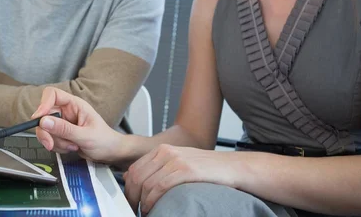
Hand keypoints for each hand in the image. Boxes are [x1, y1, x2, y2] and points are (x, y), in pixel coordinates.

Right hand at [32, 87, 123, 162]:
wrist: (110, 152)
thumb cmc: (104, 140)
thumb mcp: (85, 135)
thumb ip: (64, 129)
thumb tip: (44, 121)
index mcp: (75, 104)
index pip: (52, 94)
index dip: (43, 104)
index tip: (39, 119)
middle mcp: (67, 111)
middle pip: (44, 115)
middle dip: (47, 132)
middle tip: (51, 144)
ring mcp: (63, 122)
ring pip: (46, 129)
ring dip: (56, 142)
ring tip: (73, 145)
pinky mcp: (61, 133)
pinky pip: (50, 139)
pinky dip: (57, 146)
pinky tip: (71, 147)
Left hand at [124, 145, 238, 213]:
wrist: (231, 167)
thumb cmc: (206, 168)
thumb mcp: (177, 162)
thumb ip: (156, 168)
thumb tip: (130, 177)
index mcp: (162, 150)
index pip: (134, 169)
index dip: (128, 189)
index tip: (130, 201)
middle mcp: (166, 152)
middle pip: (137, 177)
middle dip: (131, 197)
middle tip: (133, 210)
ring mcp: (175, 160)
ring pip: (146, 184)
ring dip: (141, 203)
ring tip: (144, 212)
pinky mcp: (185, 170)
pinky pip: (160, 187)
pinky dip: (152, 201)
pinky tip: (152, 209)